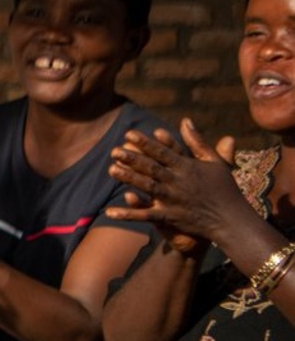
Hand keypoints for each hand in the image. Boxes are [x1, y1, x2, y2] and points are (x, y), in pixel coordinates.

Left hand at [105, 119, 244, 251]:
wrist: (232, 220)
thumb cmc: (224, 188)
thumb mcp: (215, 162)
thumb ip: (198, 142)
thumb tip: (185, 120)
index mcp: (189, 167)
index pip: (164, 152)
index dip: (146, 143)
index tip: (128, 134)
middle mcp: (179, 181)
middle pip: (152, 168)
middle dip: (133, 158)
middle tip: (114, 150)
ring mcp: (174, 200)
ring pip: (148, 187)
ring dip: (129, 179)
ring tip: (110, 170)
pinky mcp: (170, 217)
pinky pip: (146, 216)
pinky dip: (128, 214)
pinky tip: (109, 212)